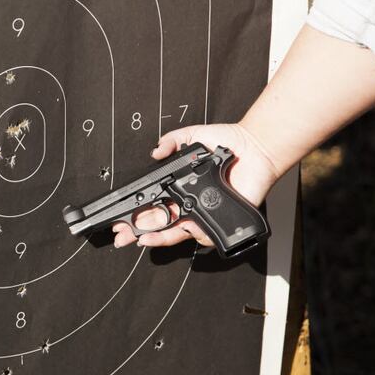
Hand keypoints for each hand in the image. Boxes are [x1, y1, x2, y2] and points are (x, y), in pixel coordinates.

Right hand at [112, 123, 280, 248]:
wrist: (254, 149)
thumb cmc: (227, 143)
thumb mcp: (192, 137)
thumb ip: (172, 141)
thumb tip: (155, 152)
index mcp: (180, 188)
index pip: (153, 205)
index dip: (135, 213)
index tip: (120, 219)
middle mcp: (188, 204)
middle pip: (158, 223)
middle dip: (136, 231)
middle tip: (121, 234)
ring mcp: (201, 214)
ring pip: (173, 232)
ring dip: (154, 236)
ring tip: (140, 237)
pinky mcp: (216, 221)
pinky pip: (198, 234)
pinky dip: (183, 234)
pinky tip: (168, 230)